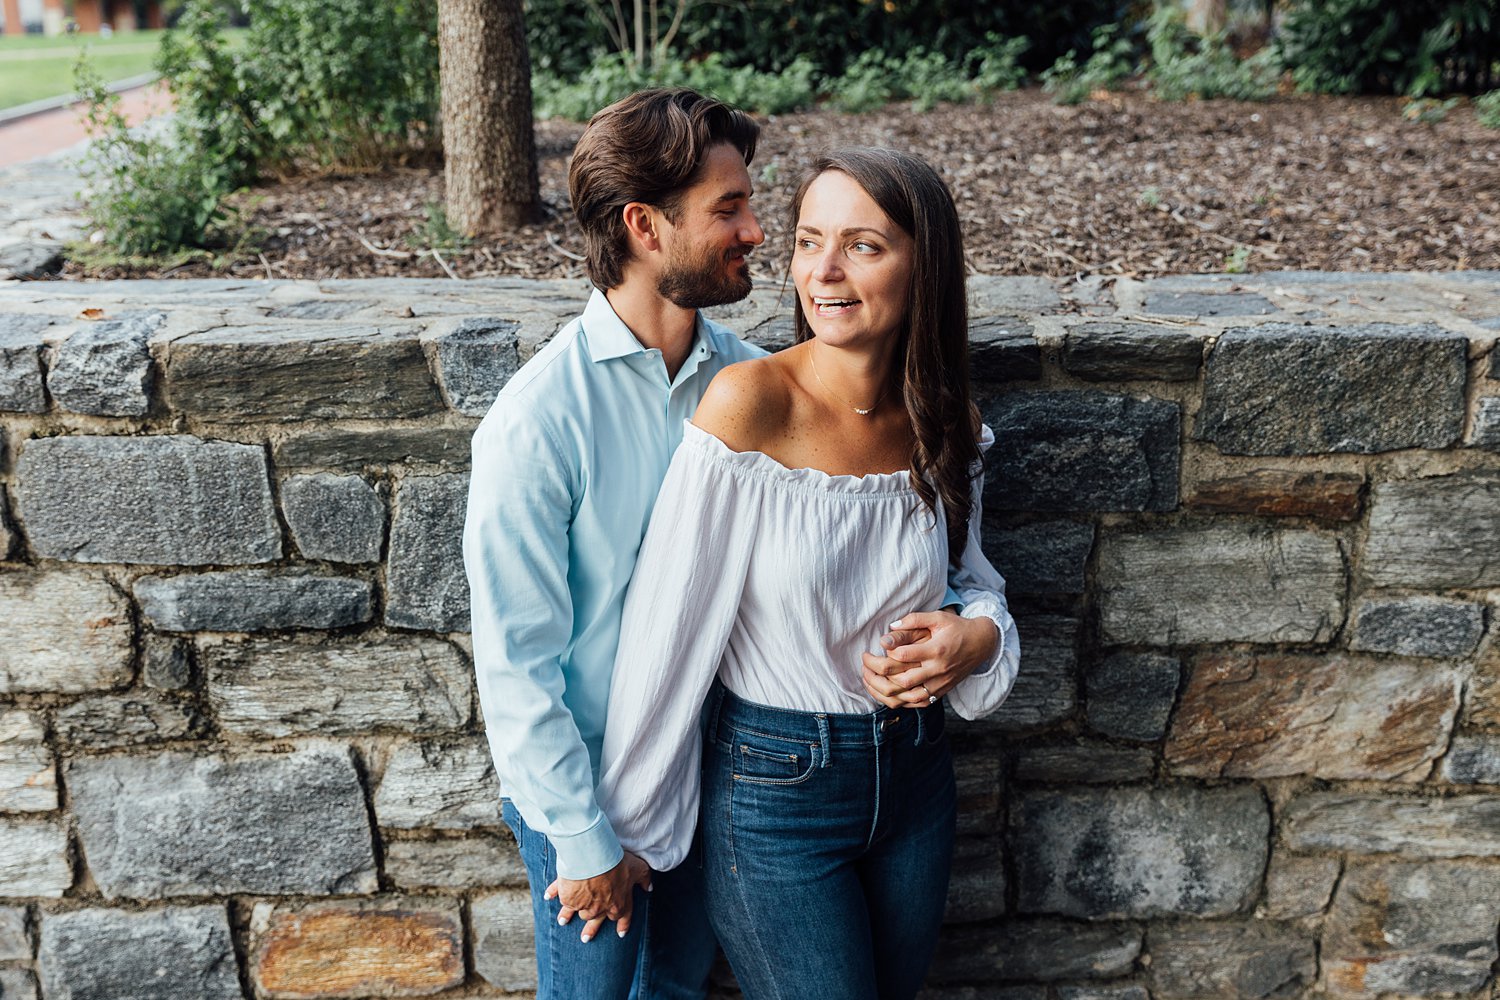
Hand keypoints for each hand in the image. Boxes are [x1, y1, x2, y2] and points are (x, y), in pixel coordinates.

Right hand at [544, 851, 652, 941]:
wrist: (594, 858)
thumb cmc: (618, 862)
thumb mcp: (638, 868)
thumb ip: (644, 879)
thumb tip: (649, 888)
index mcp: (618, 902)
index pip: (622, 917)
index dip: (623, 924)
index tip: (621, 934)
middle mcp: (600, 907)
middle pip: (595, 921)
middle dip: (591, 930)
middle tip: (585, 939)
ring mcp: (583, 903)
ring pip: (575, 912)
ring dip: (568, 916)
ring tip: (562, 922)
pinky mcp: (568, 896)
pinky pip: (561, 896)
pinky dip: (553, 894)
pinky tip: (548, 897)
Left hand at [862, 610, 998, 708]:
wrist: (982, 644)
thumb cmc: (957, 628)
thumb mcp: (938, 617)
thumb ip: (914, 620)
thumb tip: (890, 627)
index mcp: (935, 650)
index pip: (903, 656)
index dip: (883, 654)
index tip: (871, 650)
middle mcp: (937, 670)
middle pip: (902, 680)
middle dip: (877, 674)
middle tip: (865, 665)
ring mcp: (939, 684)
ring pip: (908, 697)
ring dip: (885, 692)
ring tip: (870, 681)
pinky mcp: (941, 692)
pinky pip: (918, 704)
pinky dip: (900, 702)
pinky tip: (886, 694)